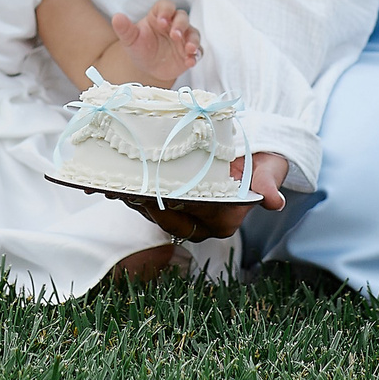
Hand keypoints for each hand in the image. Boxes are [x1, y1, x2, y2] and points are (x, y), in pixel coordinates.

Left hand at [95, 151, 287, 240]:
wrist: (253, 154)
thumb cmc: (260, 159)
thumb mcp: (268, 167)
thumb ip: (266, 182)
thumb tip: (274, 201)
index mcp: (224, 219)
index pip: (192, 212)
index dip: (169, 200)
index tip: (151, 186)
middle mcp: (202, 225)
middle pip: (165, 215)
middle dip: (142, 199)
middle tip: (121, 179)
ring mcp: (183, 218)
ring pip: (151, 212)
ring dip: (129, 196)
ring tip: (108, 179)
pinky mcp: (168, 207)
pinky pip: (143, 204)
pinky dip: (124, 193)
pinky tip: (104, 182)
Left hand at [106, 1, 200, 86]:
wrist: (146, 68)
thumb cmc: (139, 48)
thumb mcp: (130, 39)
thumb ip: (124, 28)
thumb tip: (116, 17)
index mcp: (159, 16)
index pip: (166, 6)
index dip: (166, 11)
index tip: (161, 21)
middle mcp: (174, 24)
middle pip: (182, 17)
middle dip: (180, 25)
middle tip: (174, 35)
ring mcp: (184, 38)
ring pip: (193, 33)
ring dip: (192, 40)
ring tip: (188, 49)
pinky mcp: (189, 53)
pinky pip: (197, 52)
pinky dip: (195, 56)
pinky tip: (189, 62)